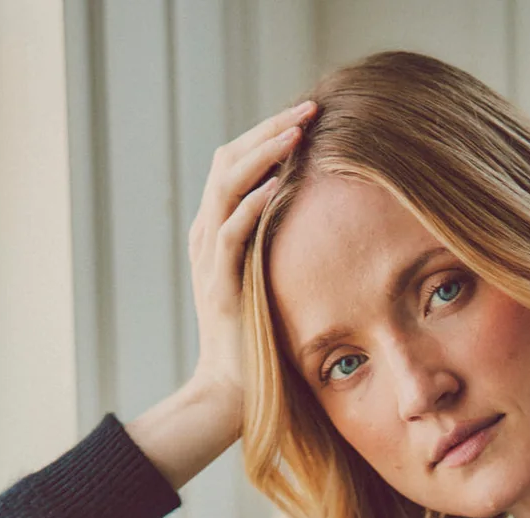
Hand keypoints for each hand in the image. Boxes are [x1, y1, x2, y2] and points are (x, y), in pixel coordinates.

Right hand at [128, 98, 316, 487]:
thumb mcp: (275, 288)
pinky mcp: (219, 286)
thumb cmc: (261, 350)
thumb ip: (284, 254)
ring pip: (226, 184)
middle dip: (269, 130)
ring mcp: (208, 260)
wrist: (231, 397)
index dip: (269, 137)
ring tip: (298, 128)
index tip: (309, 119)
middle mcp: (206, 237)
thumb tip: (323, 229)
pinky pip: (229, 232)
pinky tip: (278, 182)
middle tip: (309, 107)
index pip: (237, 166)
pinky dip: (251, 203)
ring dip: (263, 152)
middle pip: (228, 160)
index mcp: (217, 234)